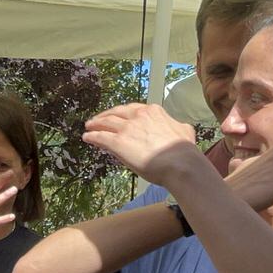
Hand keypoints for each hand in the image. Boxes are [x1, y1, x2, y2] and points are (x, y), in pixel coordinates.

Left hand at [82, 103, 199, 183]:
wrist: (180, 163)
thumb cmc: (184, 151)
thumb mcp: (184, 130)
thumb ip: (177, 126)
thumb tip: (181, 127)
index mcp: (153, 111)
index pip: (133, 109)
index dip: (123, 113)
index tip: (118, 116)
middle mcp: (138, 116)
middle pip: (116, 113)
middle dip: (106, 115)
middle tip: (98, 120)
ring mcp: (127, 128)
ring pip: (106, 123)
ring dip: (95, 124)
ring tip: (89, 127)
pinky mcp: (118, 143)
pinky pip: (101, 137)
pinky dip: (92, 136)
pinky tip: (87, 138)